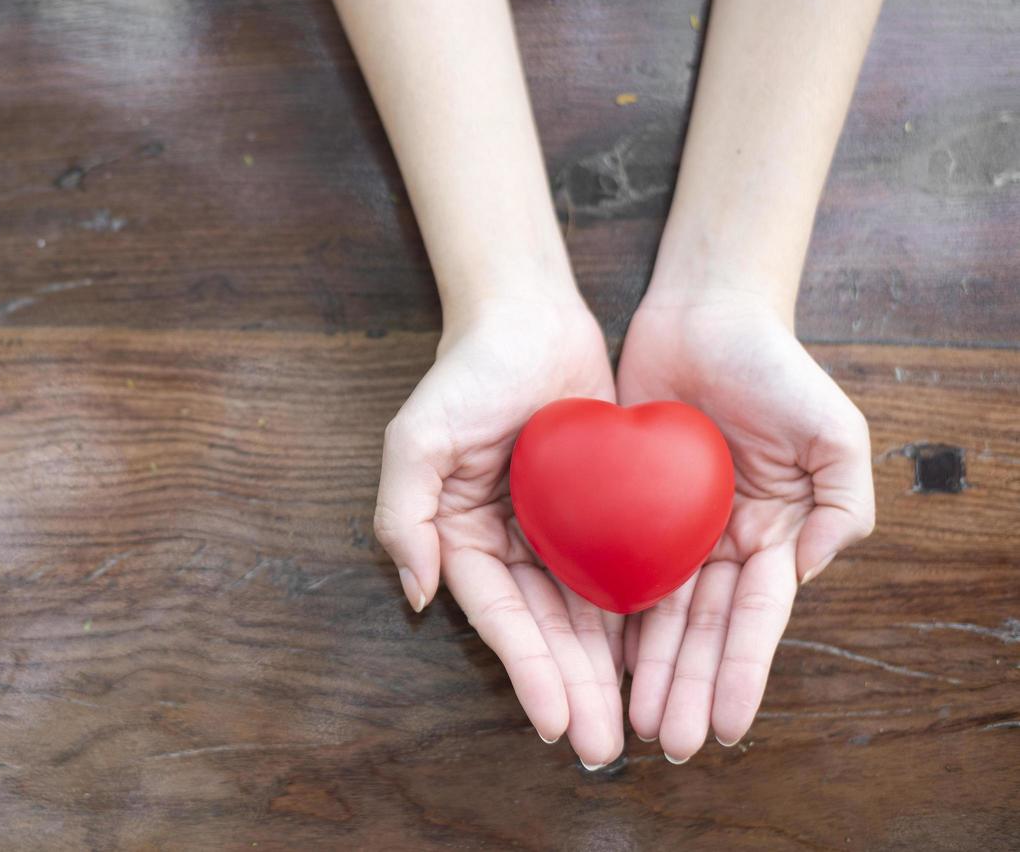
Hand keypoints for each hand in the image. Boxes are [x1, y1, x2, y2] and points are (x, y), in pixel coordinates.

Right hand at [377, 297, 625, 767]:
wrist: (531, 314)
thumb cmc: (468, 371)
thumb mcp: (416, 436)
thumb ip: (403, 513)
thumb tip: (418, 594)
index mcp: (462, 537)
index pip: (498, 616)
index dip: (526, 670)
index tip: (554, 722)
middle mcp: (509, 544)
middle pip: (545, 631)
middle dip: (573, 692)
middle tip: (602, 748)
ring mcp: (558, 531)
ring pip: (586, 615)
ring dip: (605, 674)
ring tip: (631, 729)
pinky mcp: (603, 510)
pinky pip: (622, 572)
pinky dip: (635, 619)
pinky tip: (658, 663)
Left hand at [616, 292, 873, 760]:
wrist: (703, 313)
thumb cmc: (774, 366)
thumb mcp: (834, 430)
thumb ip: (842, 502)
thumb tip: (806, 571)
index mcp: (773, 534)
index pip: (754, 618)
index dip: (739, 671)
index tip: (724, 725)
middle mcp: (722, 542)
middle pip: (700, 629)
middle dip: (686, 687)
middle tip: (667, 741)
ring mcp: (672, 527)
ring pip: (655, 612)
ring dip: (646, 669)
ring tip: (628, 721)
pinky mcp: (624, 504)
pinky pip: (610, 565)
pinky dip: (606, 614)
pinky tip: (592, 660)